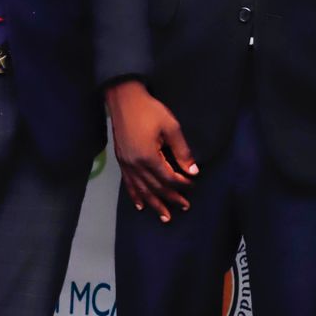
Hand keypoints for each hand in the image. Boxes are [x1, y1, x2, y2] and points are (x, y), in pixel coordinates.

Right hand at [106, 80, 197, 221]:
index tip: (193, 186)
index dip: (182, 184)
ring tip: (165, 217)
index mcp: (149, 157)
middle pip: (156, 187)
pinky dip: (135, 195)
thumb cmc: (150, 110)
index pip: (168, 178)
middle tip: (185, 207)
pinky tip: (140, 205)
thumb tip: (193, 171)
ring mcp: (126, 164)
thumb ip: (182, 152)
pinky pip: (128, 183)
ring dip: (154, 204)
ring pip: (142, 190)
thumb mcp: (171, 127)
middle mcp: (136, 165)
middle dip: (171, 198)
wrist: (124, 99)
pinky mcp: (121, 160)